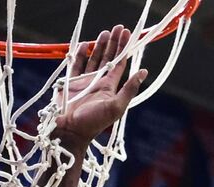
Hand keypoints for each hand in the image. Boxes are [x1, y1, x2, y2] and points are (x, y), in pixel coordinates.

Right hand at [54, 26, 148, 147]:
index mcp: (110, 87)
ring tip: (104, 33)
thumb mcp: (116, 106)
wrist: (69, 131)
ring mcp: (84, 81)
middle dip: (113, 43)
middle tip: (117, 28)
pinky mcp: (70, 82)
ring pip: (93, 59)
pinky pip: (76, 65)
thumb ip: (129, 88)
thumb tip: (144, 71)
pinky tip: (84, 45)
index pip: (120, 63)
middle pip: (108, 58)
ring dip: (99, 46)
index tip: (127, 34)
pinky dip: (80, 54)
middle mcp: (98, 82)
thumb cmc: (93, 122)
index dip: (124, 48)